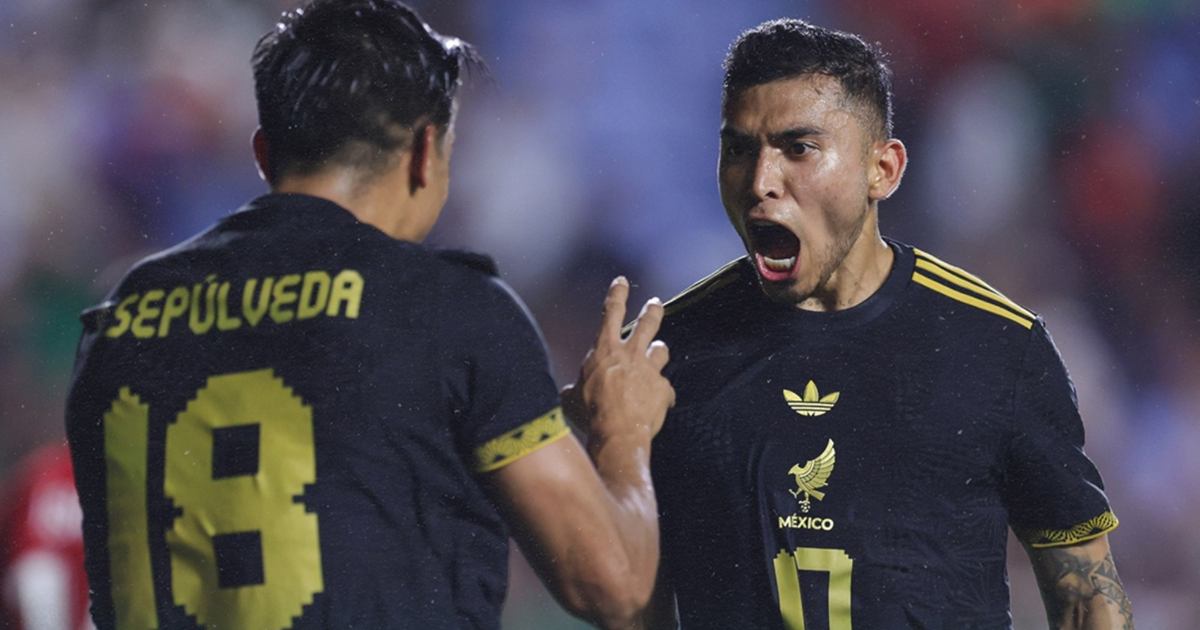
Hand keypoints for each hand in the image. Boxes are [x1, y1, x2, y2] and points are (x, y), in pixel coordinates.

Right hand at [563, 277, 674, 442]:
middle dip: (652, 311)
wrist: (616, 432)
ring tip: (657, 356)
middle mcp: (630, 353)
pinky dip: (661, 396)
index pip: (611, 312)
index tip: (622, 281)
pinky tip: (657, 406)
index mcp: (605, 350)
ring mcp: (650, 370)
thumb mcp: (572, 398)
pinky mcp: (663, 388)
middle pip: (647, 322)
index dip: (617, 294)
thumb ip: (574, 389)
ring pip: (661, 350)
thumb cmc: (589, 414)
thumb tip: (568, 394)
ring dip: (658, 353)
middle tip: (655, 304)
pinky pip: (666, 389)